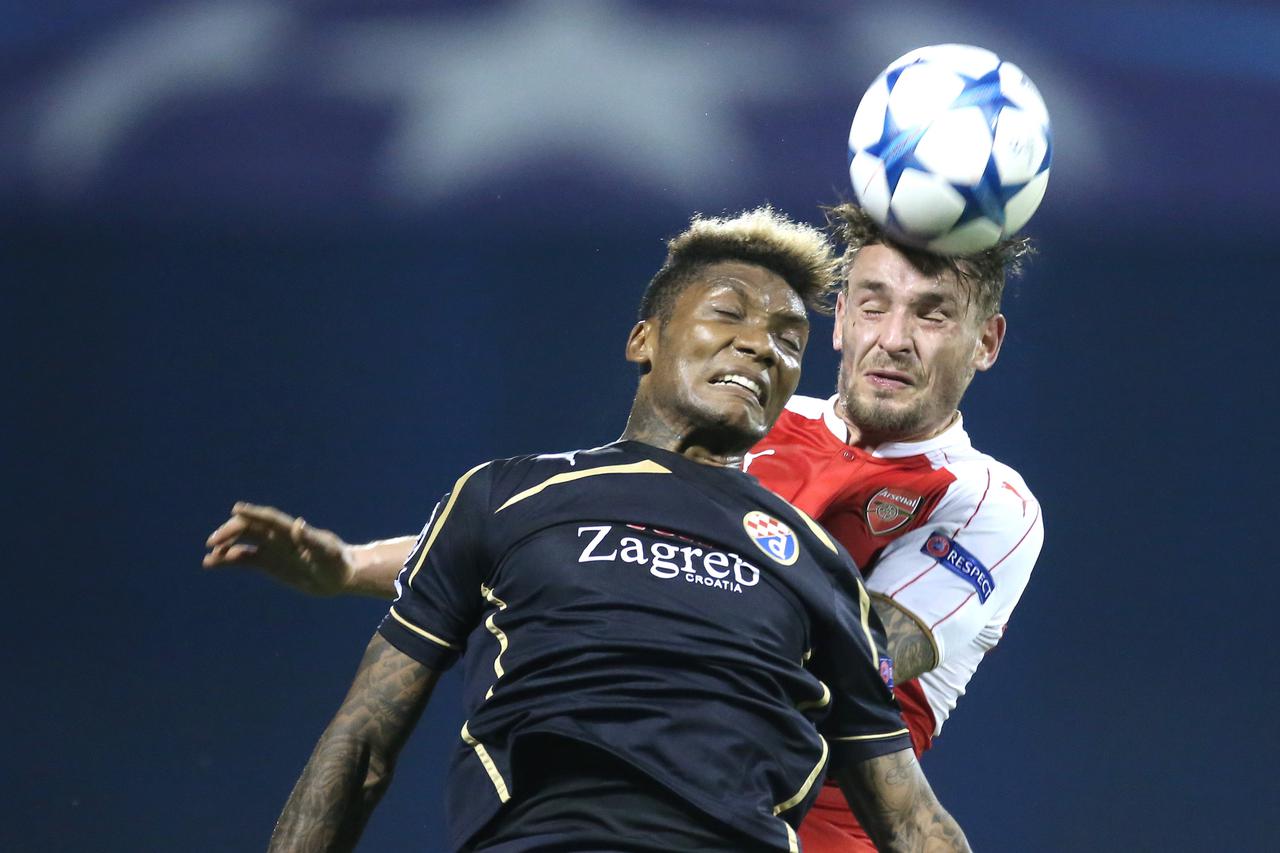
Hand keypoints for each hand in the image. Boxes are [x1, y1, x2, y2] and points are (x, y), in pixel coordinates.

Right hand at [203, 502, 353, 596]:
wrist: (340, 576)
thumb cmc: (338, 562)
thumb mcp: (328, 553)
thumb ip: (312, 540)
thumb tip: (298, 523)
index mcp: (293, 532)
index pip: (270, 519)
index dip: (254, 513)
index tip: (236, 508)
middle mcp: (279, 538)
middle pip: (250, 528)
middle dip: (231, 531)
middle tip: (214, 542)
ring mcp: (271, 549)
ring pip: (243, 542)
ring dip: (226, 545)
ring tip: (210, 556)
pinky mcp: (268, 563)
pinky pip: (244, 559)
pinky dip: (228, 559)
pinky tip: (212, 563)